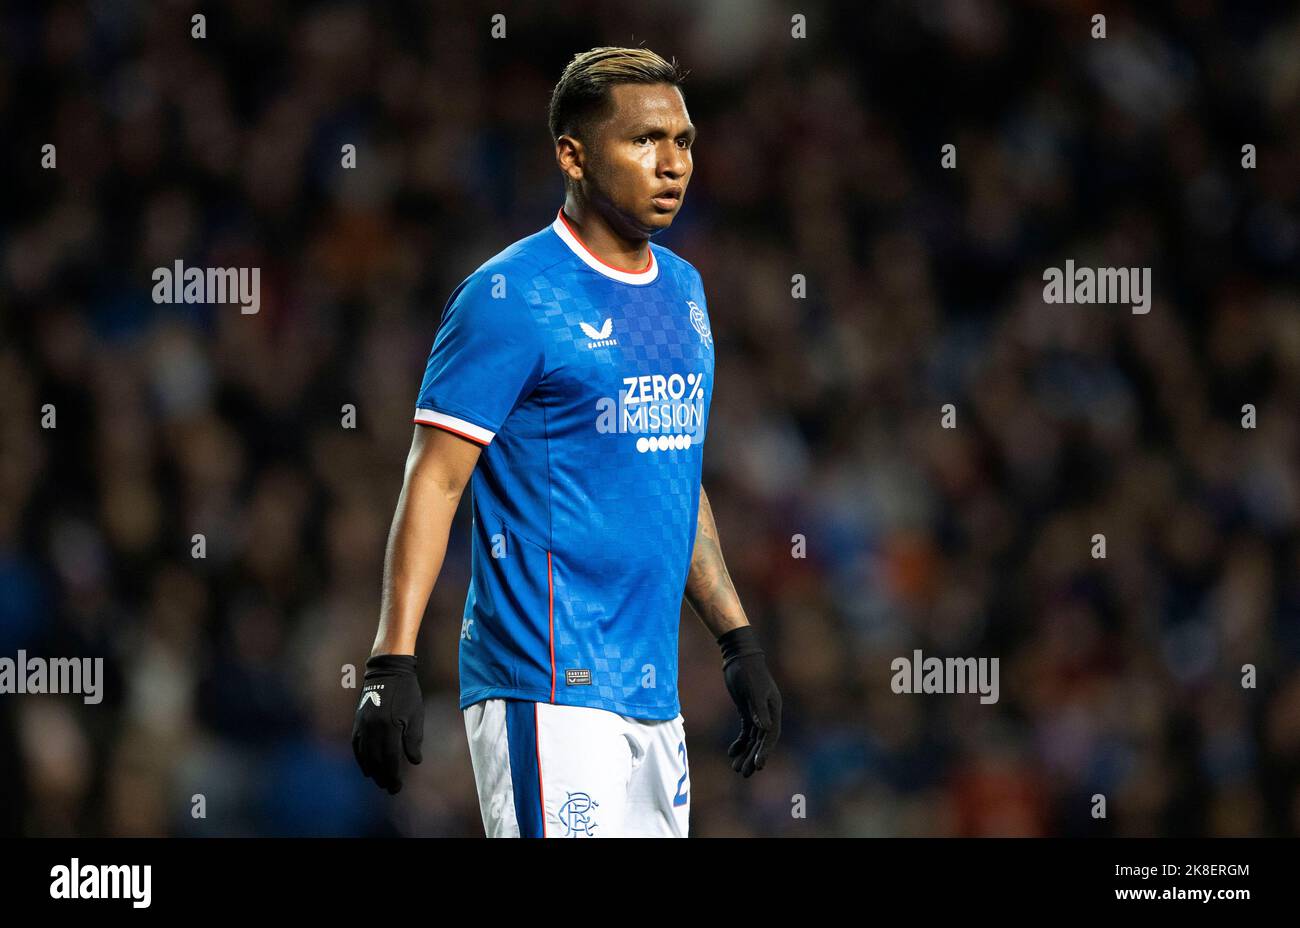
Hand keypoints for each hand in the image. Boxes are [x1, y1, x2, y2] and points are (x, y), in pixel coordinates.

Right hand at [352, 654, 423, 793]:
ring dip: (372, 771)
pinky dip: (360, 759)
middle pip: (376, 761)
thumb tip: (414, 761)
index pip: (390, 759)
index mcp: (389, 727)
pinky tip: (366, 767)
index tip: (396, 788)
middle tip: (390, 788)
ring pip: (364, 756)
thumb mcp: (415, 715)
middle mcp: (373, 729)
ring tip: (379, 781)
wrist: (387, 671)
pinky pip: (356, 746)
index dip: (393, 776)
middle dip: (383, 777)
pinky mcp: (357, 722)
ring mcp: (362, 726)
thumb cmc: (406, 692)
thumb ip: (414, 739)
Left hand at [717, 626, 780, 776]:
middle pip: (762, 741)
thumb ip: (759, 709)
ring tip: (736, 769)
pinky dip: (739, 742)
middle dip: (753, 757)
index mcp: (774, 709)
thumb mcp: (753, 690)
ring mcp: (758, 713)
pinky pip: (745, 732)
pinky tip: (731, 752)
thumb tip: (764, 729)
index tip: (758, 764)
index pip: (771, 735)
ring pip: (753, 739)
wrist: (739, 656)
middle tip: (744, 773)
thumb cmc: (748, 671)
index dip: (765, 750)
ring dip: (745, 753)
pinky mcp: (747, 711)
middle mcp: (768, 714)